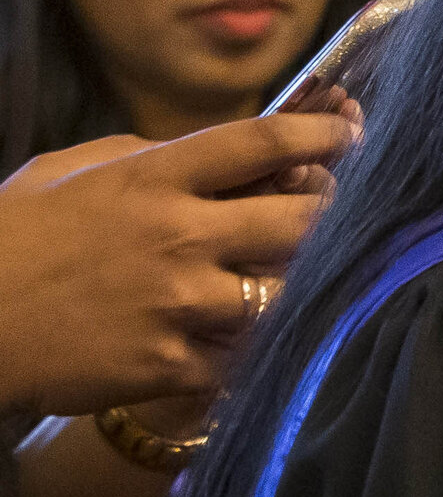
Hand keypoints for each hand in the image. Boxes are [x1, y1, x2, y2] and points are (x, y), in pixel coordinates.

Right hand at [0, 114, 352, 417]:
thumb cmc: (9, 242)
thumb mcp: (66, 174)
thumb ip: (145, 155)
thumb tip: (216, 153)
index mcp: (151, 179)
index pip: (262, 142)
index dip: (324, 131)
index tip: (354, 132)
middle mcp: (177, 237)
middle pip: (304, 218)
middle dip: (337, 215)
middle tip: (348, 216)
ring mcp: (179, 304)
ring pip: (290, 290)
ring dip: (304, 284)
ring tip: (304, 280)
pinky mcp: (174, 364)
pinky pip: (250, 354)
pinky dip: (261, 345)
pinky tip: (259, 338)